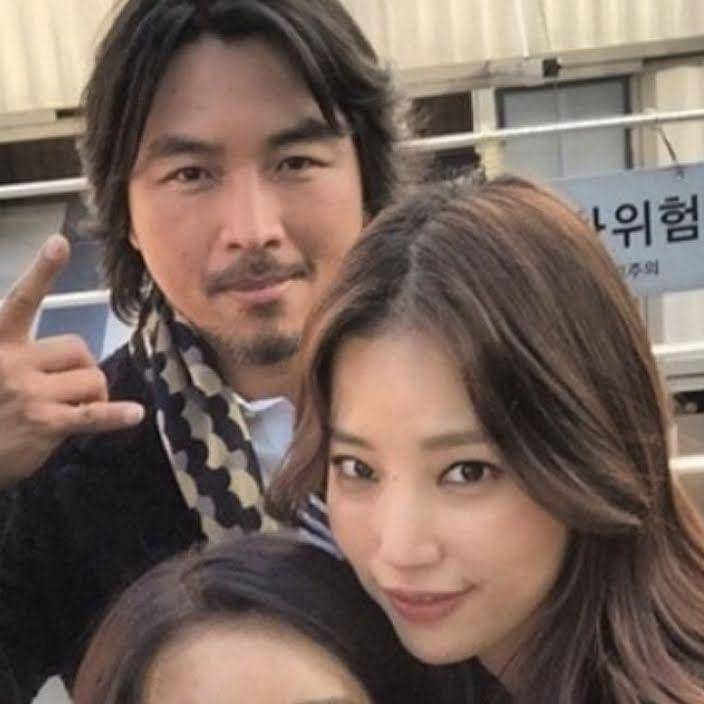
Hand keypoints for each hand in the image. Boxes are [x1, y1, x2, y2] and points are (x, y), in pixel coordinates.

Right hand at [0, 235, 143, 488]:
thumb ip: (25, 355)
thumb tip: (77, 358)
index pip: (21, 301)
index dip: (41, 272)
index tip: (59, 243)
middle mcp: (12, 363)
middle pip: (78, 347)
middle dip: (84, 365)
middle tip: (73, 386)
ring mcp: (30, 394)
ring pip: (92, 379)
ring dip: (94, 394)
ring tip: (75, 409)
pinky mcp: (45, 424)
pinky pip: (92, 414)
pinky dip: (116, 414)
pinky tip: (134, 414)